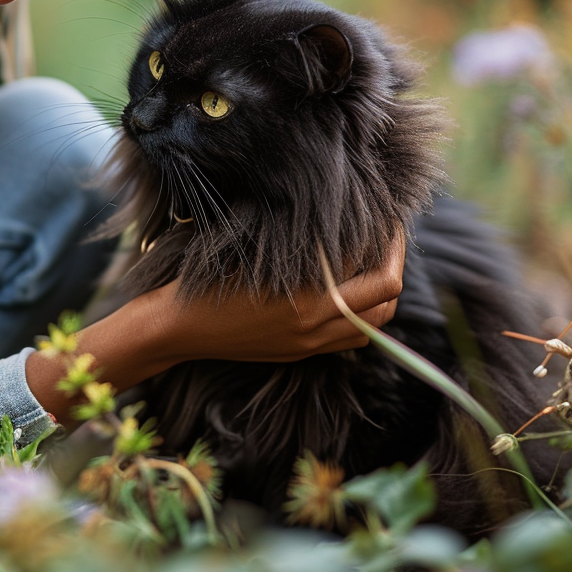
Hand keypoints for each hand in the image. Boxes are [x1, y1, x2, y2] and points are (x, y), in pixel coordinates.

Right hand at [26, 229, 404, 423]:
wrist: (178, 327)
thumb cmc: (208, 280)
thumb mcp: (254, 252)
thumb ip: (300, 246)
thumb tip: (339, 220)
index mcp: (309, 303)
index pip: (381, 278)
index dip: (394, 247)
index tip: (391, 220)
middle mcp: (316, 329)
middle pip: (387, 303)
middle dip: (394, 266)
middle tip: (388, 236)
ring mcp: (309, 345)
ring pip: (374, 324)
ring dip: (381, 293)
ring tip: (372, 260)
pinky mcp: (299, 351)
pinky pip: (349, 337)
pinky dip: (360, 313)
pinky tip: (346, 288)